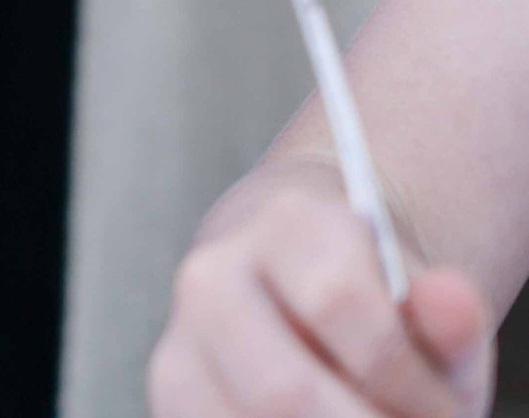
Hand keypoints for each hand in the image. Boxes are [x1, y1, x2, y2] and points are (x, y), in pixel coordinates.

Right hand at [150, 161, 492, 417]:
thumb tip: (452, 301)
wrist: (298, 278)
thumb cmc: (373, 301)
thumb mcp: (423, 302)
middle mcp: (213, 274)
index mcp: (286, 223)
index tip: (444, 415)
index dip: (408, 384)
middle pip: (287, 392)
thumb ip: (447, 315)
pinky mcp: (170, 391)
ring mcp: (181, 338)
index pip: (340, 305)